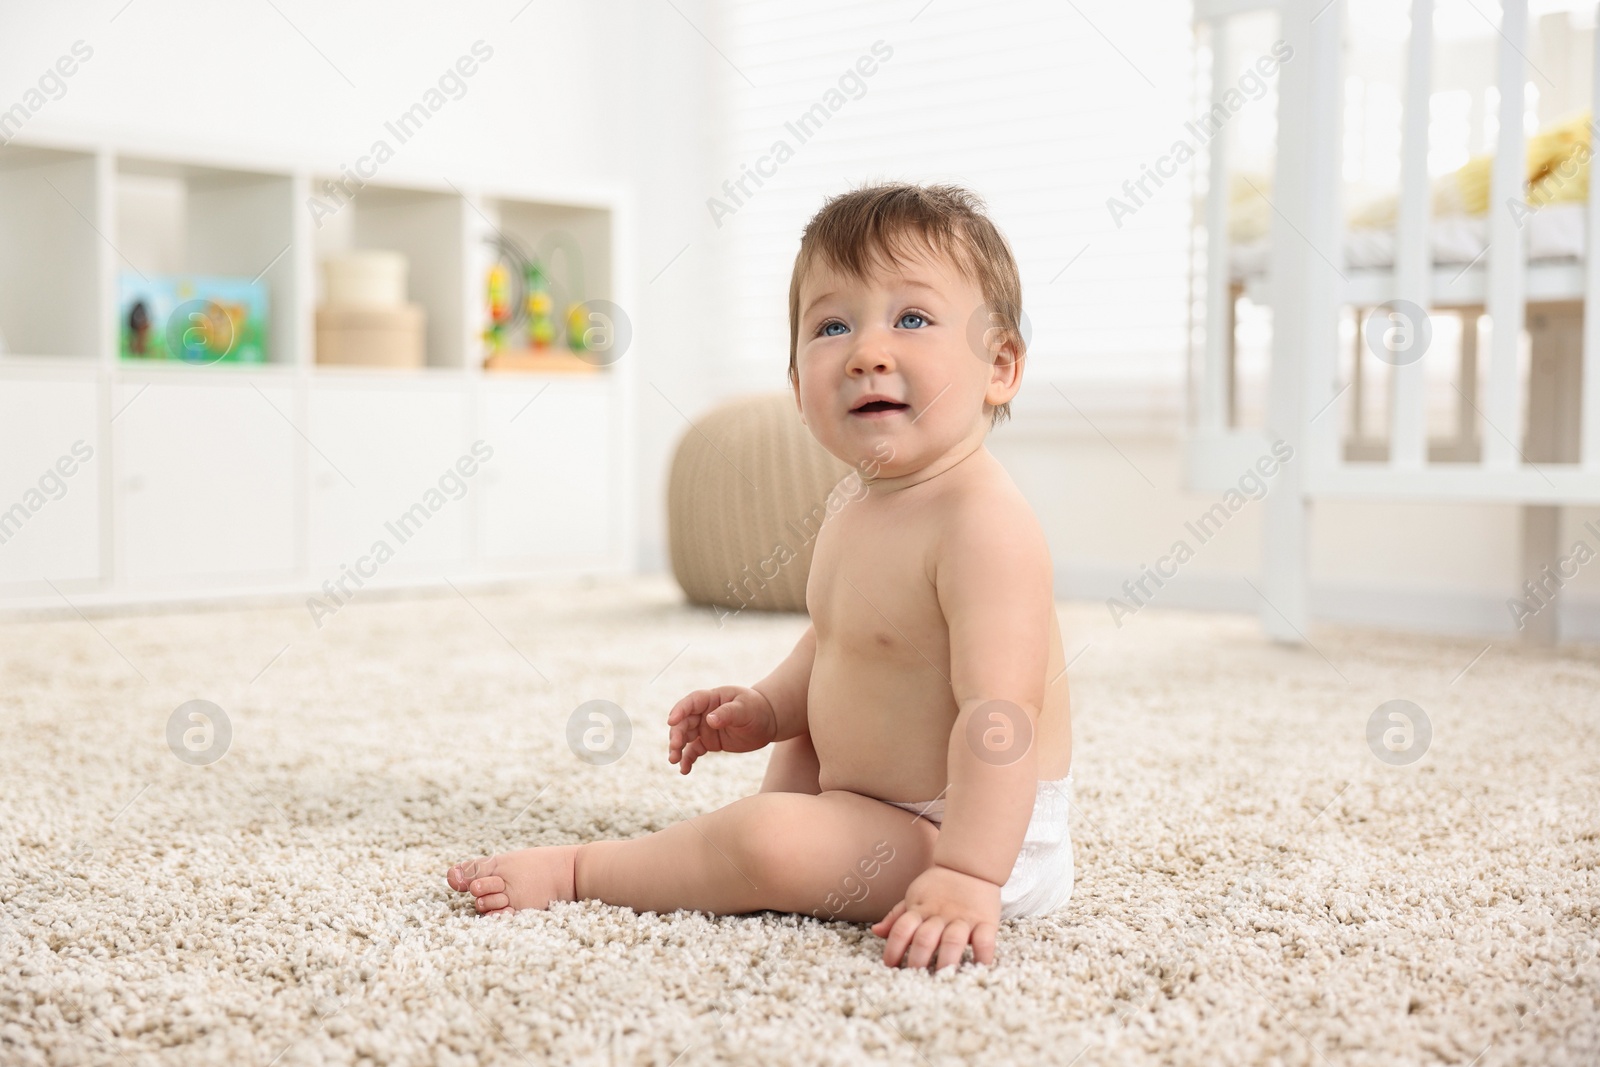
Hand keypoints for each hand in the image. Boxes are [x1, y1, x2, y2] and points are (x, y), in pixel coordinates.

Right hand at [666, 685, 777, 774]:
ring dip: (677, 748)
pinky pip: (693, 751)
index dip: (680, 710)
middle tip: (675, 747)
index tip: (671, 721)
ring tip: (674, 760)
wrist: (767, 722)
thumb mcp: (745, 709)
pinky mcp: (708, 743)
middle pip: (684, 722)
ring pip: (685, 737)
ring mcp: (704, 728)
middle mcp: (704, 712)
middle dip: (677, 734)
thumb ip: (728, 713)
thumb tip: (709, 720)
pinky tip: (684, 770)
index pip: (692, 702)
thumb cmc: (756, 709)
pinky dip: (687, 760)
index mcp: (712, 698)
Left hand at [871, 864, 1001, 970]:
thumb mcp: (914, 897)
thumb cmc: (938, 886)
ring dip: (946, 959)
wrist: (969, 865)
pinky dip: (982, 955)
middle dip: (918, 959)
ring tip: (942, 976)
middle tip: (915, 976)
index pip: (902, 929)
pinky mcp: (985, 921)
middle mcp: (940, 915)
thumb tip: (876, 931)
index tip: (890, 965)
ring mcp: (963, 919)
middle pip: (925, 938)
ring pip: (953, 940)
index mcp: (920, 910)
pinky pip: (985, 940)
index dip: (893, 948)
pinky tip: (978, 968)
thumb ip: (897, 917)